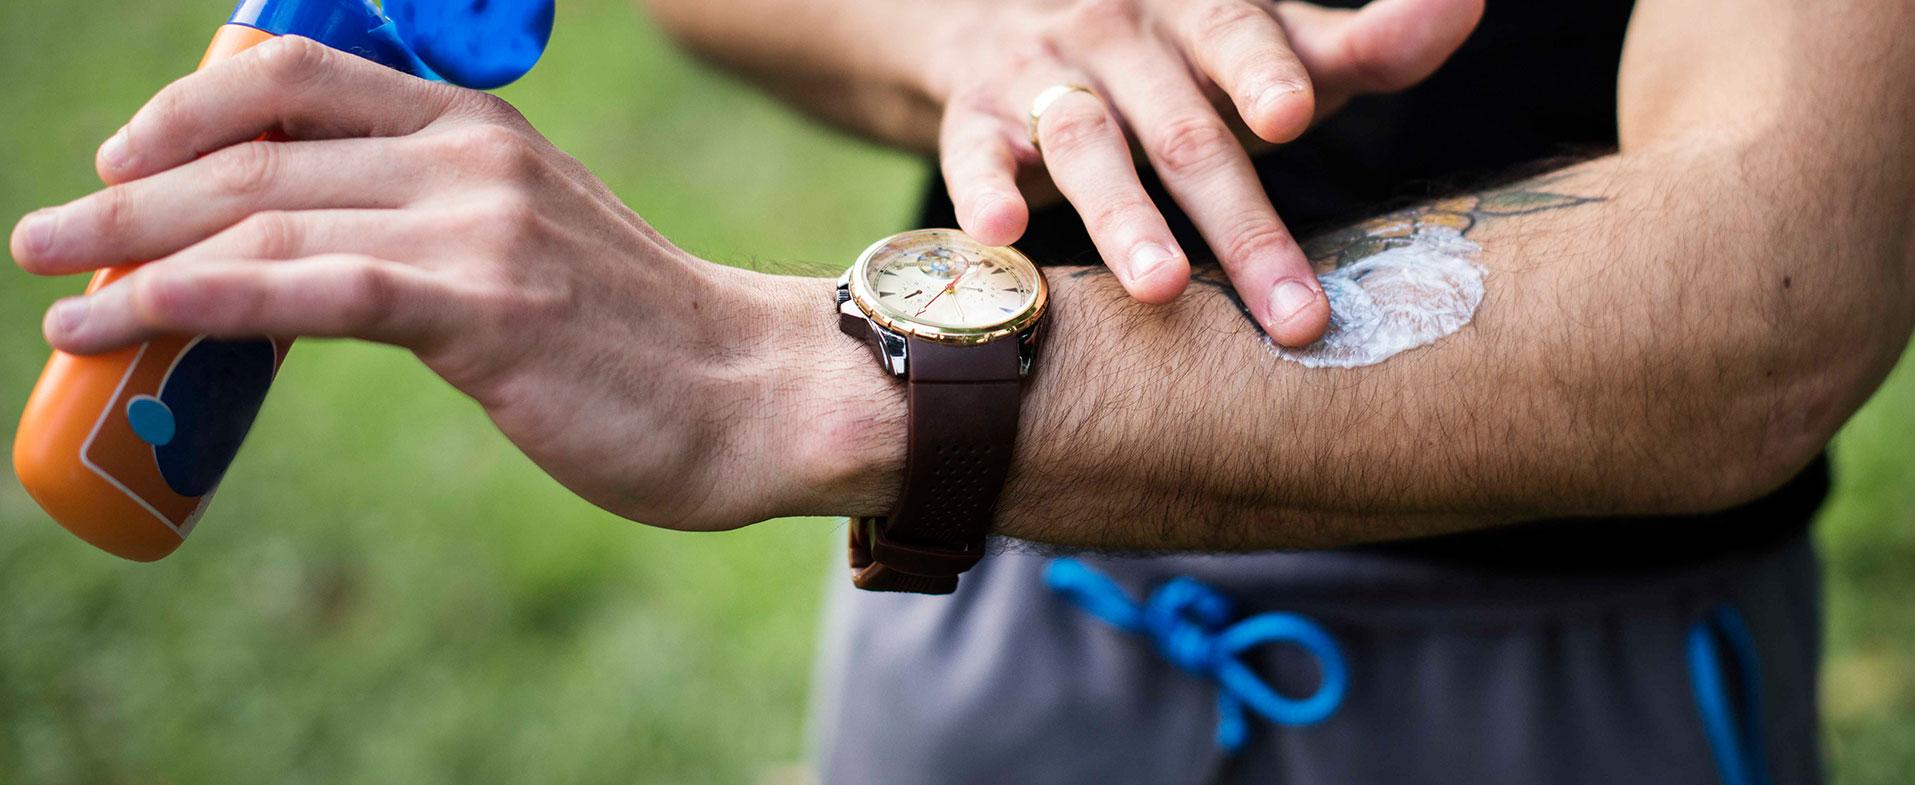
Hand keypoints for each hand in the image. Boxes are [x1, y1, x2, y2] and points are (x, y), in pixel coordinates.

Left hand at [8, 37, 869, 530]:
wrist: (754, 392)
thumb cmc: (641, 338)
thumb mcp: (535, 244)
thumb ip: (435, 227)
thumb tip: (318, 263)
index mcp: (479, 129)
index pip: (299, 79)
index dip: (187, 110)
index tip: (121, 163)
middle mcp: (470, 156)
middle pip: (258, 151)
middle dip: (129, 197)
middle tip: (41, 238)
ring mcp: (477, 226)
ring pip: (265, 215)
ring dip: (134, 254)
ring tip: (54, 293)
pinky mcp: (482, 307)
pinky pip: (309, 289)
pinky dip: (199, 298)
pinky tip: (127, 317)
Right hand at [920, 0, 1482, 344]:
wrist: (1003, 17)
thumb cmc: (1176, 55)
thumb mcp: (1264, 40)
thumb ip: (1360, 43)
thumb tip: (1462, 4)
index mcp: (1200, 14)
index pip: (1236, 33)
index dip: (1260, 72)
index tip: (1290, 116)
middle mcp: (1122, 36)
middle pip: (1181, 129)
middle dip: (1236, 221)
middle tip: (1289, 312)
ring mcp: (1043, 74)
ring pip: (1082, 143)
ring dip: (1119, 217)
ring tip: (1159, 290)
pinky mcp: (976, 118)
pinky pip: (973, 154)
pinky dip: (982, 192)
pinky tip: (1001, 236)